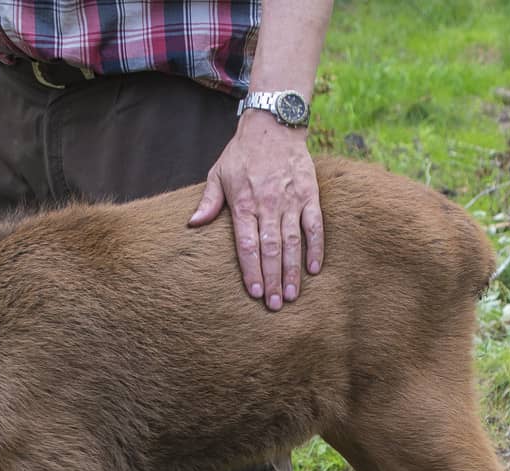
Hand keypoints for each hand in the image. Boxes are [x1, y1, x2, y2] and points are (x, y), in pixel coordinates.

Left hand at [189, 109, 323, 309]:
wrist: (273, 125)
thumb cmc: (242, 153)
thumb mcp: (218, 173)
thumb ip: (209, 201)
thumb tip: (193, 224)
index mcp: (244, 203)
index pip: (247, 245)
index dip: (252, 271)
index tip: (256, 293)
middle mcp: (268, 204)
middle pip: (271, 249)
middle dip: (273, 279)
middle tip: (276, 305)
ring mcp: (291, 200)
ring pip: (293, 242)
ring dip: (293, 271)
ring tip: (292, 295)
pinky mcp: (310, 195)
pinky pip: (315, 226)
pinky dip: (316, 248)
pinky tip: (314, 270)